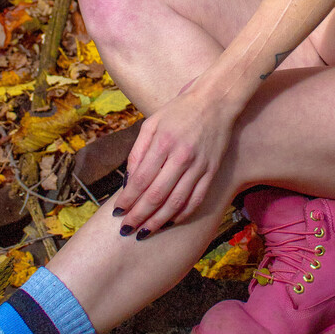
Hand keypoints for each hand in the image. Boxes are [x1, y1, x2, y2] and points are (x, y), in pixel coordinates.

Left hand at [115, 84, 236, 235]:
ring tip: (145, 232)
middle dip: (139, 216)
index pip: (140, 180)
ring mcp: (199, 165)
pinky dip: (182, 214)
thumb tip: (127, 181)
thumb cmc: (179, 111)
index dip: (128, 199)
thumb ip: (138, 152)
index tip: (118, 212)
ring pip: (176, 202)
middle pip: (156, 195)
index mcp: (162, 143)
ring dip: (159, 221)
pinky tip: (170, 222)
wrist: (216, 101)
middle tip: (127, 229)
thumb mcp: (151, 123)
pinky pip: (196, 199)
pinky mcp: (212, 171)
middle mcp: (181, 156)